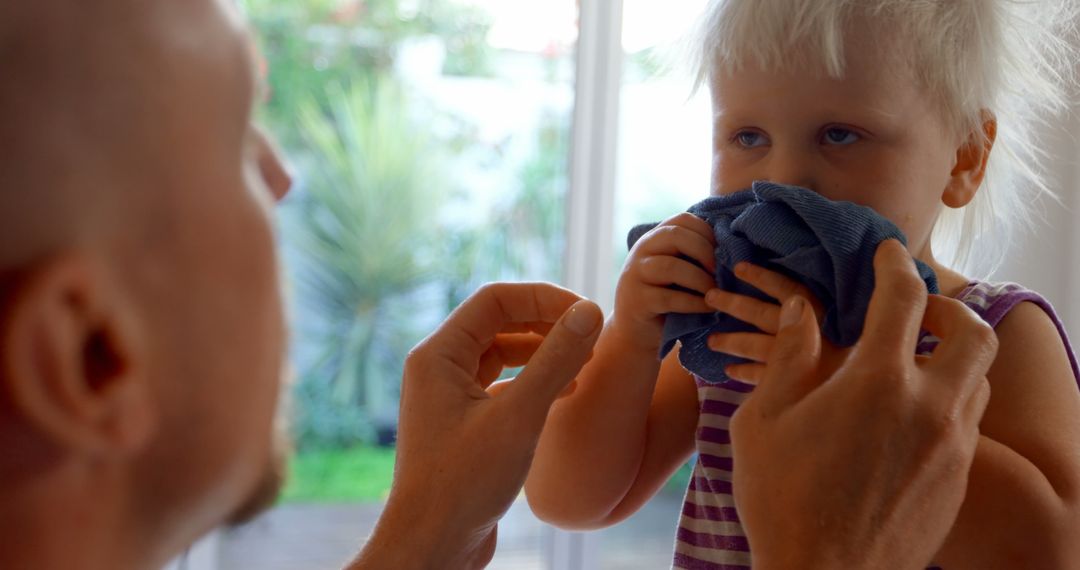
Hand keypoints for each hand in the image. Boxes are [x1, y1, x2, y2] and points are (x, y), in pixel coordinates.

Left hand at [351, 283, 602, 569]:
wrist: (433, 544)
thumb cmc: (465, 482)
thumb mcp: (519, 416)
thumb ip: (555, 359)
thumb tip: (589, 313)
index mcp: (438, 354)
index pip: (495, 300)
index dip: (544, 298)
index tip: (586, 314)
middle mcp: (437, 368)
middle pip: (499, 323)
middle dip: (547, 326)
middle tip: (591, 339)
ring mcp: (448, 396)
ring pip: (502, 354)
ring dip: (543, 354)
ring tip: (584, 367)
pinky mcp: (463, 422)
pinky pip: (501, 384)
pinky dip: (533, 382)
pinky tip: (563, 394)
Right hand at [614, 213, 715, 351]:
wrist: (636, 330)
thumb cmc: (666, 296)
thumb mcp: (678, 269)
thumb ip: (694, 255)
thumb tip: (733, 248)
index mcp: (655, 238)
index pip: (683, 220)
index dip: (707, 232)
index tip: (723, 251)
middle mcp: (642, 250)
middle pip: (675, 235)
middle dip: (704, 252)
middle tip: (721, 271)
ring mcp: (636, 275)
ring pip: (671, 267)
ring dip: (700, 279)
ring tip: (715, 291)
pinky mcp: (638, 300)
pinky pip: (669, 298)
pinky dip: (694, 303)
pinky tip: (708, 308)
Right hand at [730, 240, 996, 569]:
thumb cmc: (781, 497)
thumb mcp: (764, 418)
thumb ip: (789, 355)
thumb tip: (803, 307)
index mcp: (876, 382)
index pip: (902, 298)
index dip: (893, 264)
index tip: (888, 251)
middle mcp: (928, 406)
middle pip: (971, 333)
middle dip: (949, 309)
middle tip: (918, 312)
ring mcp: (949, 446)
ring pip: (976, 380)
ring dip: (952, 358)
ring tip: (914, 363)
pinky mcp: (956, 479)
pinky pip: (966, 424)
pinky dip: (947, 402)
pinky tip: (907, 418)